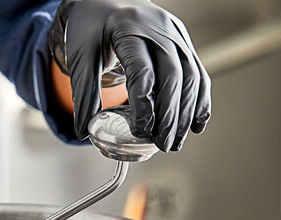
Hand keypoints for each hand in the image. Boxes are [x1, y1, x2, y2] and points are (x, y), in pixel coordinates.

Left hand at [49, 0, 210, 149]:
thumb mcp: (80, 56)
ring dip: (186, 114)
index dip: (143, 103)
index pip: (142, 70)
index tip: (141, 129)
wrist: (108, 1)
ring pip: (190, 76)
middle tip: (162, 145)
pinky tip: (196, 126)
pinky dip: (200, 101)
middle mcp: (157, 29)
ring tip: (174, 143)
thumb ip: (83, 92)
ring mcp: (175, 35)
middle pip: (172, 75)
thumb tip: (85, 131)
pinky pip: (198, 74)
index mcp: (128, 29)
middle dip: (169, 115)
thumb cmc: (92, 29)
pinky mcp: (183, 44)